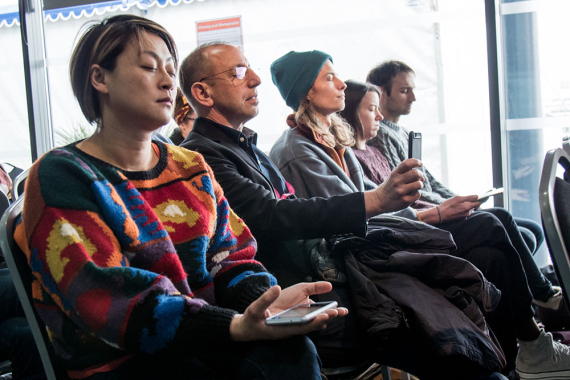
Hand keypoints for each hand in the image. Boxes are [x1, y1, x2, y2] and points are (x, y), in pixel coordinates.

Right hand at [229, 283, 347, 341]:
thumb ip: (265, 299)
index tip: (326, 315)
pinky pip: (306, 321)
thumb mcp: (255, 308)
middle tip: (340, 311)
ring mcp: (291, 327)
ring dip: (323, 317)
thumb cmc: (251, 320)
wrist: (246, 328)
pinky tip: (324, 313)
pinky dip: (315, 317)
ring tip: (339, 312)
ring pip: (310, 324)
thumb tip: (277, 288)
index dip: (314, 321)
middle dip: (324, 318)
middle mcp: (290, 330)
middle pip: (310, 325)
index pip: (302, 326)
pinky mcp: (290, 323)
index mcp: (282, 329)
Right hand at [365, 159, 423, 216]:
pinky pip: (418, 194)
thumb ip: (407, 173)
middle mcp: (397, 182)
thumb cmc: (391, 186)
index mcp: (394, 173)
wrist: (380, 201)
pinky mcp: (404, 201)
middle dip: (420, 174)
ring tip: (415, 186)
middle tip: (419, 177)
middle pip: (416, 173)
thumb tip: (422, 177)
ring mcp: (401, 191)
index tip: (420, 164)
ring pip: (419, 184)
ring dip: (420, 184)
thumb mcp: (394, 176)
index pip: (407, 164)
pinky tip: (411, 194)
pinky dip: (416, 194)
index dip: (416, 162)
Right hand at [418, 195, 480, 223]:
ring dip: (467, 206)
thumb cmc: (447, 205)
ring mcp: (465, 216)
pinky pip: (465, 212)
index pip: (478, 202)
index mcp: (468, 207)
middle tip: (466, 199)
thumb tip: (477, 196)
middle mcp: (468, 212)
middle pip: (475, 206)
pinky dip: (463, 209)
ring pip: (469, 209)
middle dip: (472, 202)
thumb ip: (468, 197)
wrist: (440, 215)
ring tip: (459, 203)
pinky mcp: (461, 218)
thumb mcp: (457, 198)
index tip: (481, 196)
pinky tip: (457, 207)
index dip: (480, 199)